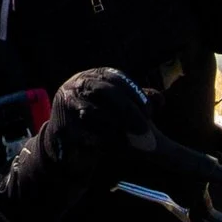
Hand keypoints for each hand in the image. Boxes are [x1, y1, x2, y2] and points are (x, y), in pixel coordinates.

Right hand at [0, 68, 154, 221]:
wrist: (66, 138)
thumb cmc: (99, 117)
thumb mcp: (118, 105)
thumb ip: (137, 100)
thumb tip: (160, 100)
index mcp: (93, 75)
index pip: (117, 78)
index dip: (135, 94)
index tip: (151, 111)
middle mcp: (77, 84)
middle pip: (105, 91)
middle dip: (127, 110)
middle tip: (145, 128)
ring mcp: (65, 103)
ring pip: (93, 112)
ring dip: (115, 127)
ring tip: (133, 140)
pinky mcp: (60, 125)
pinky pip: (82, 132)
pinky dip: (101, 139)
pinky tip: (116, 146)